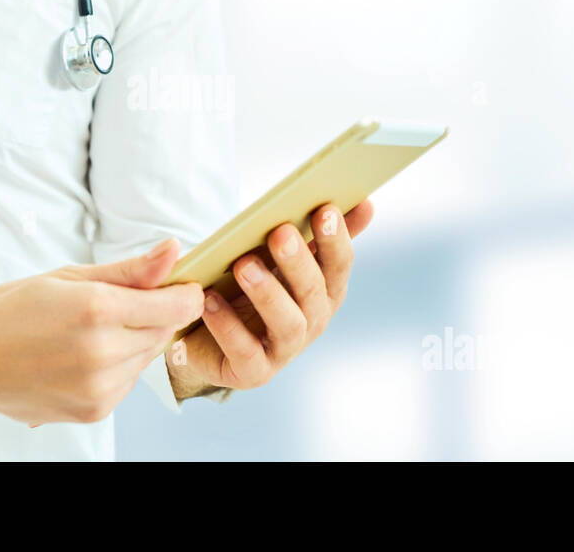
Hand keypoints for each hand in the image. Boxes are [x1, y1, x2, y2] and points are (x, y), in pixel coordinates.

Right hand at [0, 239, 204, 425]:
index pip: (176, 305)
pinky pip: (128, 381)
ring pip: (147, 356)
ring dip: (133, 341)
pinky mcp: (95, 410)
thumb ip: (129, 270)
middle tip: (112, 304)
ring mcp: (100, 387)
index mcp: (96, 309)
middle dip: (152, 314)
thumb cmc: (9, 312)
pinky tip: (82, 356)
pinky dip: (117, 366)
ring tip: (88, 332)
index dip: (183, 293)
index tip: (177, 285)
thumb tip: (174, 250)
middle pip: (164, 330)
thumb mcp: (68, 277)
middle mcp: (103, 352)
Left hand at [166, 200, 374, 398]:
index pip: (339, 265)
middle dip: (298, 262)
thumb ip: (317, 234)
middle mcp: (312, 321)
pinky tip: (210, 299)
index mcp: (324, 290)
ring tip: (243, 265)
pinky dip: (228, 325)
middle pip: (313, 291)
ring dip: (267, 292)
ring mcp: (284, 350)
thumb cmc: (249, 288)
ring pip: (287, 323)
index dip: (335, 239)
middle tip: (280, 232)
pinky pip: (244, 351)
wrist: (208, 338)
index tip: (325, 209)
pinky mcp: (253, 371)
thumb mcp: (280, 259)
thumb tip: (364, 203)